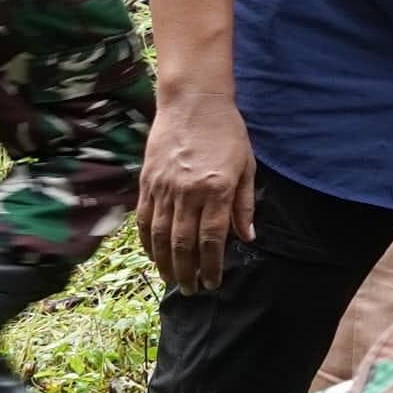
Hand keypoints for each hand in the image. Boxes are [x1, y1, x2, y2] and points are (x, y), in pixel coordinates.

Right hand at [137, 91, 258, 291]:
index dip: (211, 266)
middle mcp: (188, 191)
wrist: (193, 102)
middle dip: (187, 272)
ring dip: (166, 262)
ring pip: (161, 235)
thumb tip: (247, 237)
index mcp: (217, 189)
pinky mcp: (147, 181)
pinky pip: (144, 218)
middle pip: (184, 243)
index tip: (213, 283)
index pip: (212, 239)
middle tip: (191, 290)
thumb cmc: (226, 132)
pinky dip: (147, 241)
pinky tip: (153, 255)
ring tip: (172, 280)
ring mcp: (164, 187)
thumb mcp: (246, 166)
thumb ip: (244, 204)